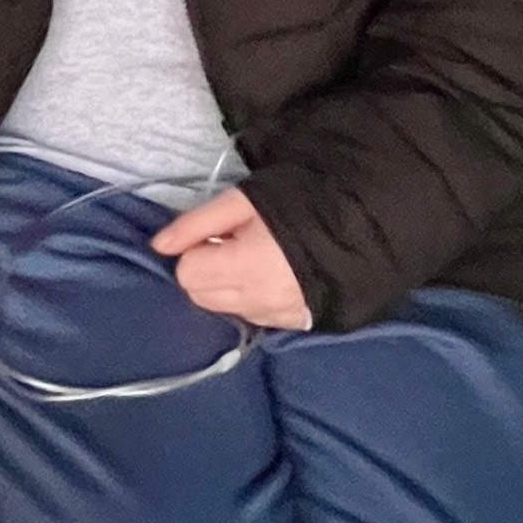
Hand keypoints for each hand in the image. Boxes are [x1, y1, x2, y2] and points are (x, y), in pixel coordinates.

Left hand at [150, 190, 311, 329]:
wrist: (364, 219)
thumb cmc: (299, 201)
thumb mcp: (243, 200)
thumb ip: (196, 224)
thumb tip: (158, 245)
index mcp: (246, 267)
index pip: (188, 274)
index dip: (197, 250)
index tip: (218, 234)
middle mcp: (260, 300)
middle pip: (201, 296)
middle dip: (207, 270)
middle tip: (235, 243)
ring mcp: (280, 315)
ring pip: (226, 309)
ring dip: (229, 287)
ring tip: (257, 257)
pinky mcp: (297, 322)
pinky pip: (255, 317)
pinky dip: (253, 299)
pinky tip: (273, 275)